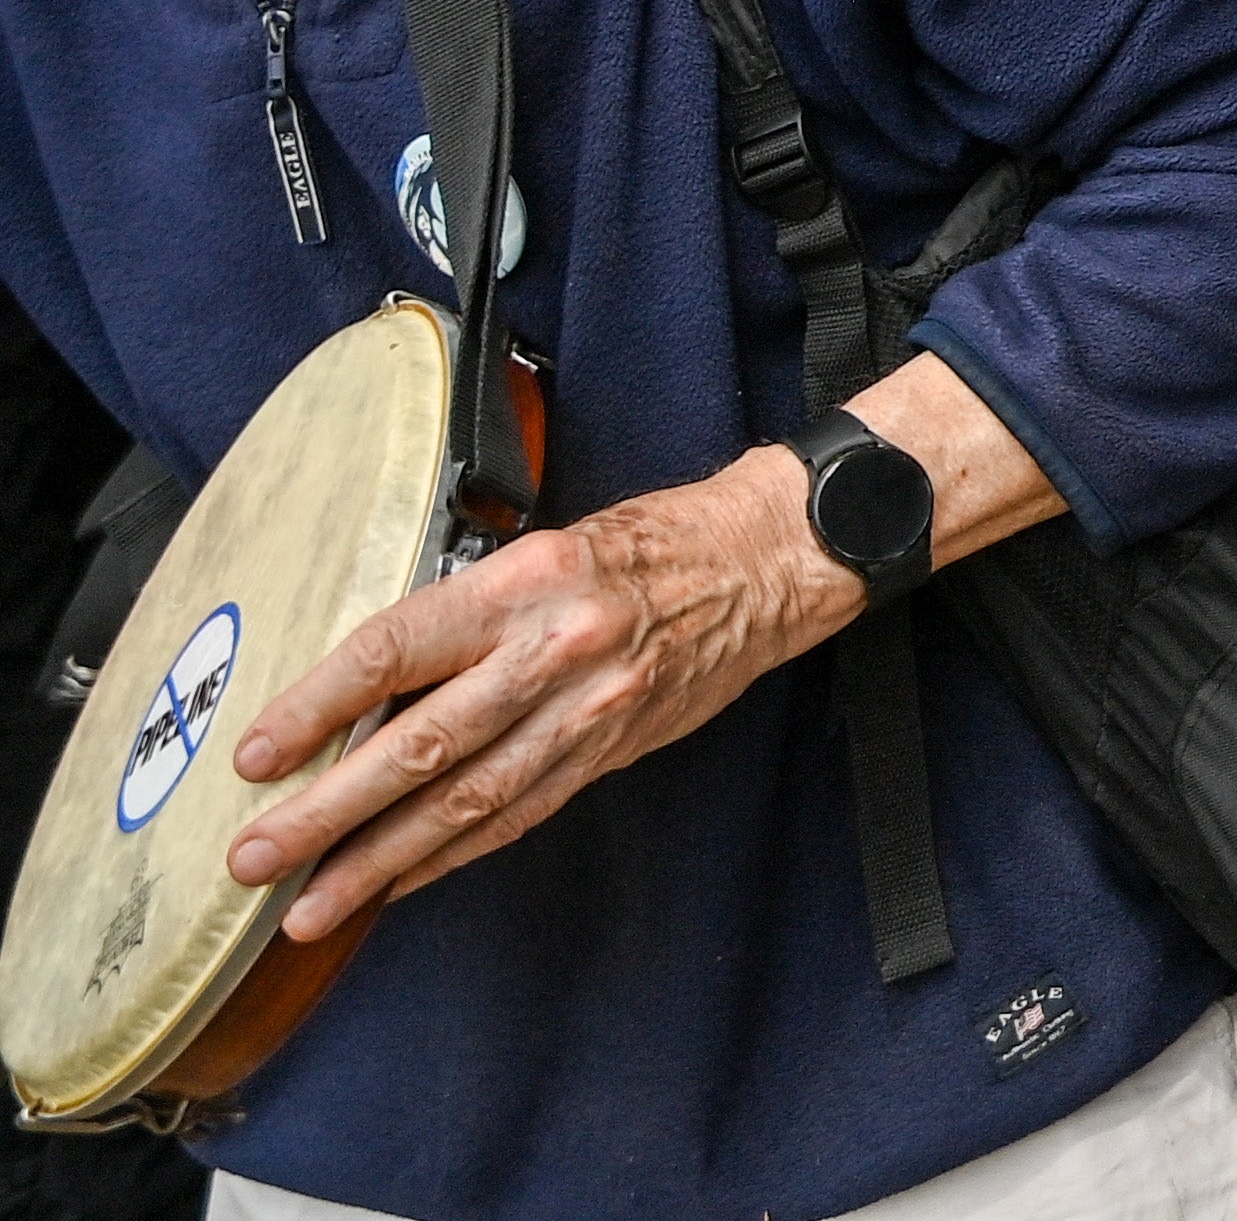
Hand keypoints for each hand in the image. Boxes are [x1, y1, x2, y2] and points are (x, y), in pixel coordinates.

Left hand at [227, 449, 848, 939]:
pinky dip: (450, 856)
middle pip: (421, 745)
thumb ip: (464, 616)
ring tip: (310, 906)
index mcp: (523, 583)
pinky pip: (519, 813)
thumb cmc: (648, 546)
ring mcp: (587, 710)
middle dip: (327, 812)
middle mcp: (553, 651)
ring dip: (379, 861)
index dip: (317, 709)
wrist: (766, 562)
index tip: (256, 756)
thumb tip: (365, 693)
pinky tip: (398, 884)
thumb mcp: (545, 549)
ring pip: (465, 800)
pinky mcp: (611, 749)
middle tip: (255, 857)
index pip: (396, 651)